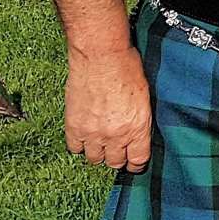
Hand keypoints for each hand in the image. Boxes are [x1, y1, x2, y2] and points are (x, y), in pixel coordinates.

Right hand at [64, 45, 152, 171]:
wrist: (101, 56)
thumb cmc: (127, 68)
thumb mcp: (144, 96)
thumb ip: (140, 119)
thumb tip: (138, 132)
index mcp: (138, 127)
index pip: (138, 160)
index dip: (136, 164)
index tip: (134, 162)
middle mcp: (116, 135)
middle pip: (115, 162)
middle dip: (117, 158)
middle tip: (117, 151)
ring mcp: (93, 133)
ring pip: (94, 159)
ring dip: (98, 153)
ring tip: (100, 143)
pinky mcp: (74, 127)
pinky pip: (75, 148)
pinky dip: (79, 145)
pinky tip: (84, 136)